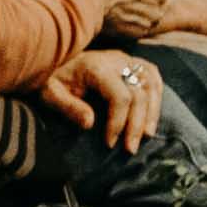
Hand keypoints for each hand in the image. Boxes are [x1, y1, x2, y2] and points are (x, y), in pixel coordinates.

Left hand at [35, 50, 161, 148]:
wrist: (55, 58)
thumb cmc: (51, 79)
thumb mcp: (50, 94)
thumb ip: (68, 107)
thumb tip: (90, 124)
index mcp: (97, 67)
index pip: (120, 96)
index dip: (118, 122)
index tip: (109, 143)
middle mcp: (117, 60)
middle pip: (140, 93)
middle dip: (136, 124)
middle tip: (130, 149)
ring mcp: (127, 59)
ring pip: (151, 84)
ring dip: (151, 112)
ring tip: (146, 135)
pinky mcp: (132, 61)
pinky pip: (153, 77)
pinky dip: (156, 96)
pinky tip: (151, 115)